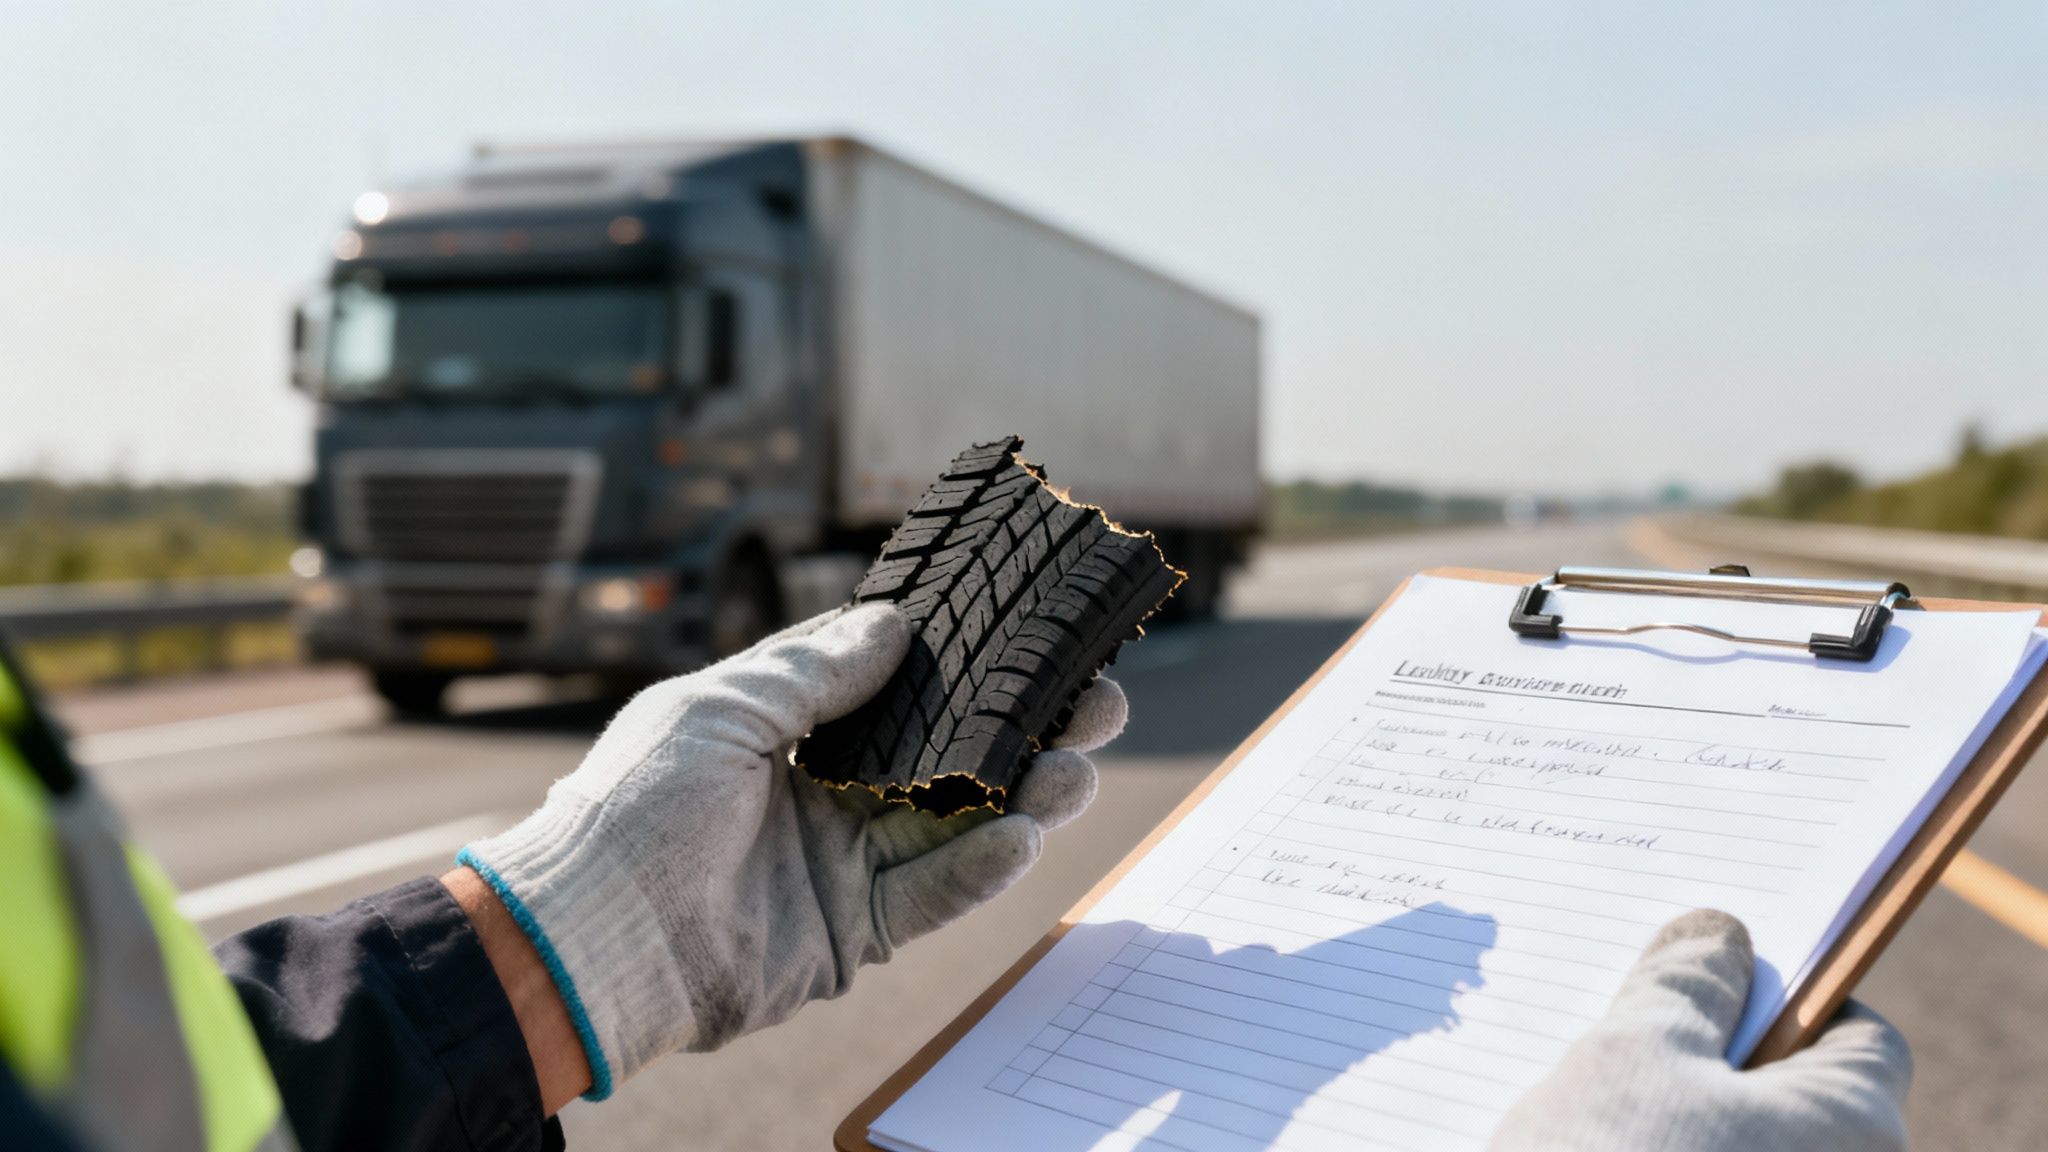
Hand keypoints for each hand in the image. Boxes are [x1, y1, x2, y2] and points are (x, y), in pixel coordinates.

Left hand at [457, 604, 1123, 1099]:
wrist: (595, 934)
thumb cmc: (636, 805)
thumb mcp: (722, 706)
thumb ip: (814, 669)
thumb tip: (893, 622)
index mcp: (785, 732)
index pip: (890, 685)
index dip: (955, 658)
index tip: (1023, 626)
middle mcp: (822, 793)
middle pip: (944, 755)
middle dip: (1019, 729)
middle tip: (1092, 699)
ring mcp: (840, 862)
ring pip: (953, 824)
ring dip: (1020, 796)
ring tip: (1076, 767)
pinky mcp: (849, 930)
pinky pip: (929, 896)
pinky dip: (978, 869)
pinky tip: (1022, 835)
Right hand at [1492, 910, 1911, 1151]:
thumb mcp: (1634, 1050)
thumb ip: (1685, 985)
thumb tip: (1721, 937)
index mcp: (1857, 1124)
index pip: (1859, 1036)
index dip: (1787, 995)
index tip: (1714, 981)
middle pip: (1799, 1103)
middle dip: (1718, 1063)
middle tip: (1629, 1032)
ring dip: (1679, 1125)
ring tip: (1589, 1105)